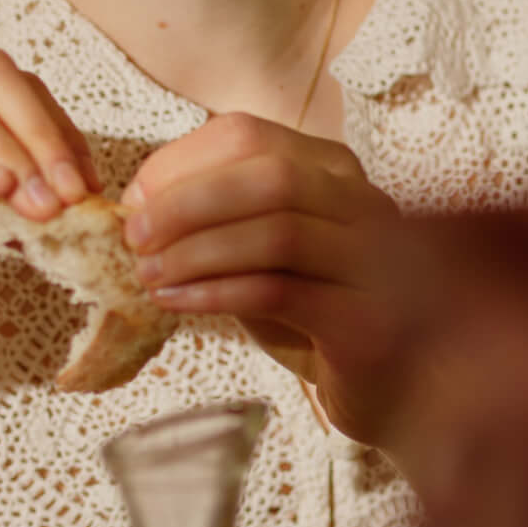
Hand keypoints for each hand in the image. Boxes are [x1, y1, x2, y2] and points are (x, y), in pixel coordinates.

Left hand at [122, 113, 402, 437]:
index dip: (180, 163)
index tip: (134, 202)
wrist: (394, 390)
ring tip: (148, 277)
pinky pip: (281, 292)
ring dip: (197, 252)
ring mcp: (377, 261)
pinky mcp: (369, 320)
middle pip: (267, 175)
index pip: (249, 136)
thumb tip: (137, 206)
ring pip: (277, 231)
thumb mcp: (267, 257)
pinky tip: (178, 304)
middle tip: (134, 238)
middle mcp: (367, 205)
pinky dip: (217, 293)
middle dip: (186, 203)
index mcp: (337, 173)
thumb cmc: (318, 317)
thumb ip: (222, 222)